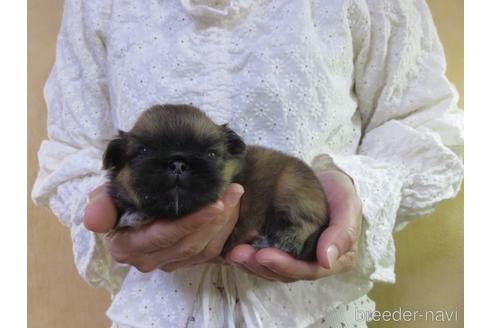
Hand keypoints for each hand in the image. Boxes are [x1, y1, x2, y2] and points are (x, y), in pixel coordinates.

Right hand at [84, 183, 243, 272]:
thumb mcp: (108, 195)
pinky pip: (211, 251)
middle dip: (216, 218)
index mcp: (129, 247)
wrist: (132, 204)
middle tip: (234, 190)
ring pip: (204, 249)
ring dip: (225, 222)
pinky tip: (235, 210)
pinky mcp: (186, 261)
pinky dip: (226, 231)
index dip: (192, 222)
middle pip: (190, 244)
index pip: (164, 236)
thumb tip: (93, 221)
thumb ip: (101, 206)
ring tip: (236, 194)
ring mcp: (170, 263)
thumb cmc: (122, 195)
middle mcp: (149, 261)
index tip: (216, 203)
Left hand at [225, 169, 361, 281]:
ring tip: (232, 252)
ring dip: (250, 263)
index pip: (308, 271)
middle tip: (238, 254)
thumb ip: (342, 233)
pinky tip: (233, 247)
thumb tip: (327, 260)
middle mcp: (313, 263)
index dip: (286, 266)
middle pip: (285, 273)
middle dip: (260, 266)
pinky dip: (248, 254)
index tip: (264, 255)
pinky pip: (263, 257)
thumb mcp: (348, 205)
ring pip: (271, 269)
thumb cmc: (340, 192)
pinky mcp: (280, 247)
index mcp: (335, 260)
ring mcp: (295, 257)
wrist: (326, 180)